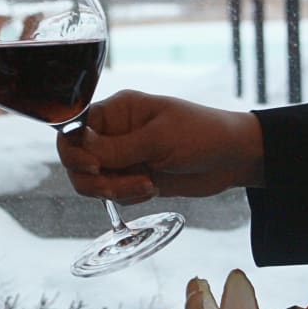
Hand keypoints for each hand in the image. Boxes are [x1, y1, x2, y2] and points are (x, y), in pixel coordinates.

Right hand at [56, 89, 263, 204]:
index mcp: (116, 111)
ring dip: (114, 190)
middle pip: (77, 161)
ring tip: (147, 187)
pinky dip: (127, 197)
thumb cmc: (202, 135)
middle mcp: (113, 133)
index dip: (74, 152)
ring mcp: (123, 157)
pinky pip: (113, 194)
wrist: (233, 158)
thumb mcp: (158, 139)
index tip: (94, 166)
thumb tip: (78, 150)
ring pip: (93, 181)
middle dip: (97, 179)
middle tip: (125, 185)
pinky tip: (153, 189)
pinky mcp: (133, 178)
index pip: (74, 130)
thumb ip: (117, 148)